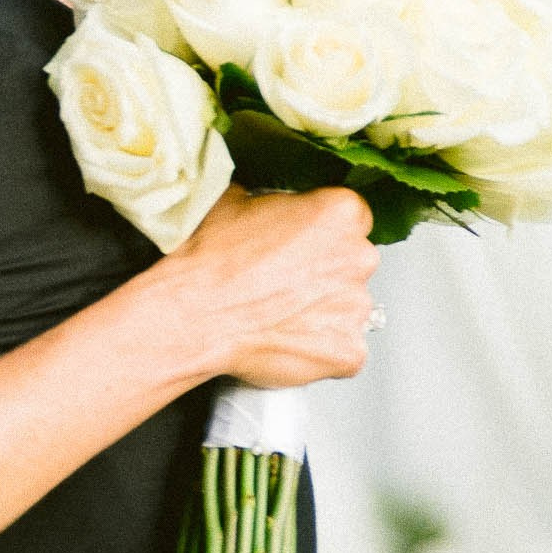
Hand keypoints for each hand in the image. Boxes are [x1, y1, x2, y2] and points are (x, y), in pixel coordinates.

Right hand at [165, 185, 379, 388]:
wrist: (193, 314)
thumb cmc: (210, 260)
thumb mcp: (235, 200)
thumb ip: (269, 201)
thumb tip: (263, 205)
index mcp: (340, 212)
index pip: (350, 218)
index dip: (322, 232)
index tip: (303, 242)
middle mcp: (358, 257)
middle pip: (353, 262)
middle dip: (325, 272)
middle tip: (284, 280)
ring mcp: (356, 308)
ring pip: (348, 307)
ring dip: (322, 310)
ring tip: (279, 313)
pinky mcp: (348, 352)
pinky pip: (344, 350)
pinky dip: (320, 349)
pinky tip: (286, 339)